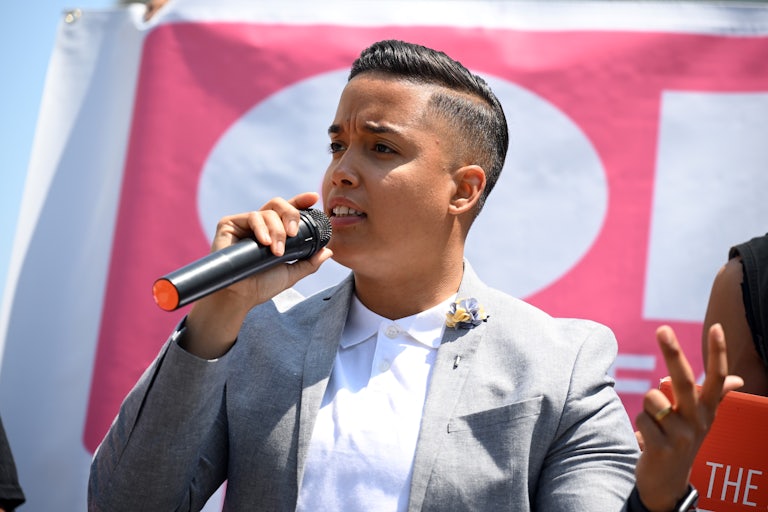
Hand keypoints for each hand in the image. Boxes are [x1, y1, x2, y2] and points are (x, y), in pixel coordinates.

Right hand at [181, 192, 332, 358]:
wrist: (239, 296)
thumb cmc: (261, 286)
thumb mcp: (291, 273)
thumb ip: (309, 262)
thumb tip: (328, 251)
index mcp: (274, 232)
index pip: (288, 211)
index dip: (300, 201)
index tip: (314, 198)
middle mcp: (260, 224)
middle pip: (279, 205)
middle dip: (291, 215)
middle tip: (293, 233)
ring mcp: (244, 223)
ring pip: (268, 212)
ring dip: (277, 231)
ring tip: (276, 252)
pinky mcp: (230, 224)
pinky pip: (251, 216)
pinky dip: (261, 228)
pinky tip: (265, 243)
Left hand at [633, 323, 742, 510]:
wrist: (667, 482)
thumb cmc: (681, 440)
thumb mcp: (700, 419)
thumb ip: (714, 397)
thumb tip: (737, 380)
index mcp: (708, 410)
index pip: (716, 378)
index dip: (717, 353)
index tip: (716, 327)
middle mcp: (699, 420)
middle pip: (682, 380)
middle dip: (672, 352)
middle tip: (662, 328)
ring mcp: (682, 435)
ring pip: (652, 398)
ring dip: (647, 409)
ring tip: (656, 426)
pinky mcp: (663, 447)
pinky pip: (641, 419)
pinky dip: (640, 426)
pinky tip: (649, 441)